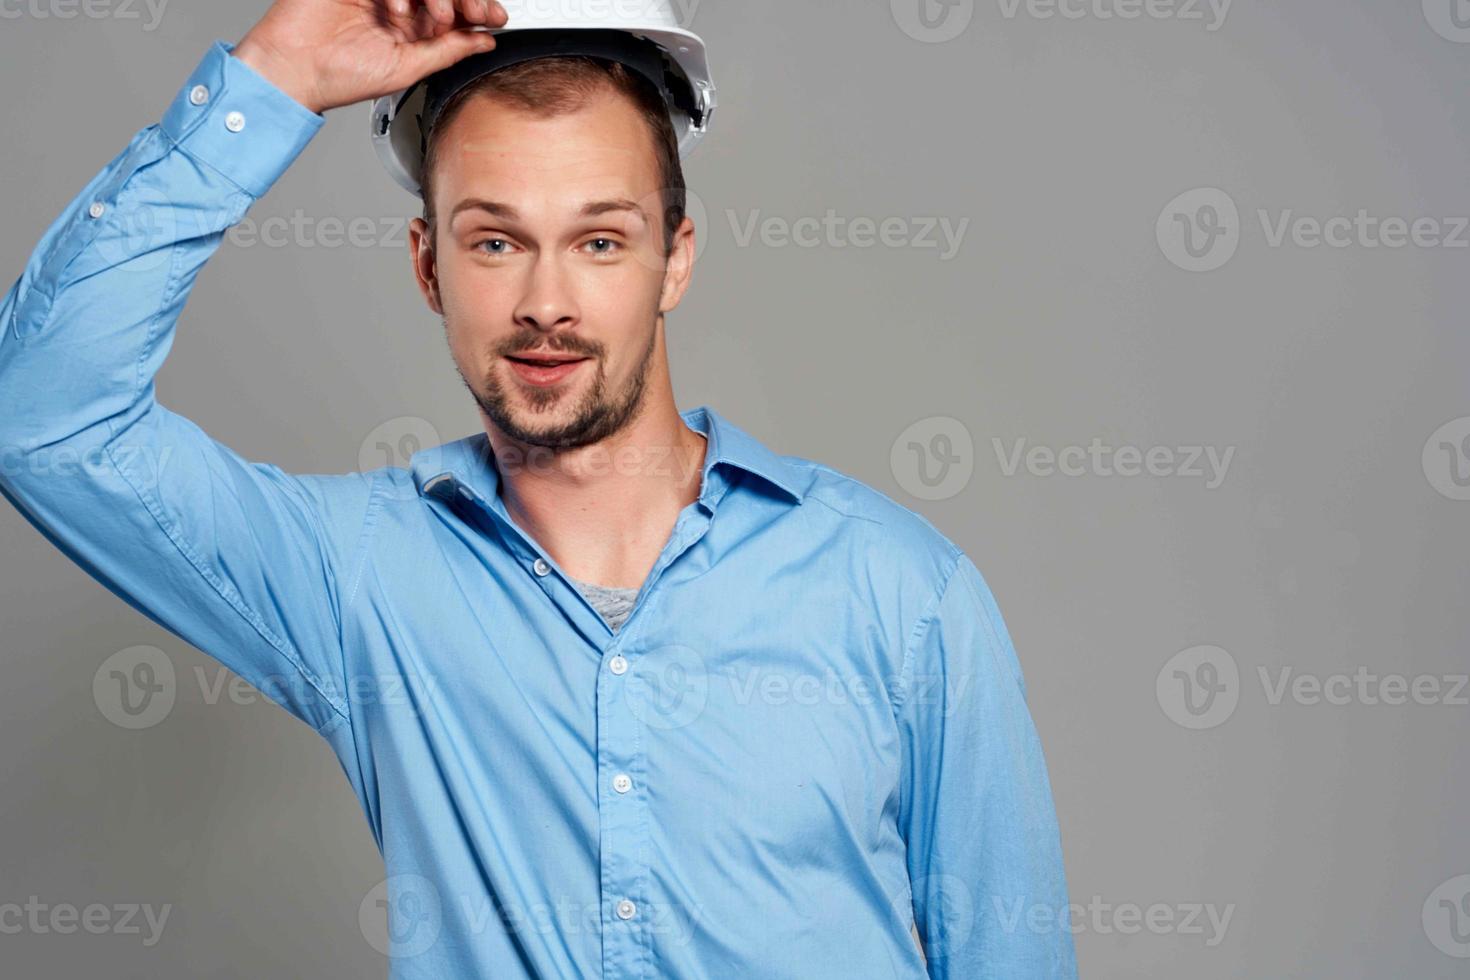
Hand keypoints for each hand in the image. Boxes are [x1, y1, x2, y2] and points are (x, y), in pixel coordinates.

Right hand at [233, 0, 508, 114]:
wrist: (295, 69)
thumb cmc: (340, 76)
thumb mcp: (408, 69)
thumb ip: (446, 52)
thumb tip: (484, 42)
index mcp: (412, 28)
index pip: (454, 10)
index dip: (479, 10)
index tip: (496, 18)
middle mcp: (398, 5)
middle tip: (477, 13)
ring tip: (433, 19)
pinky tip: (397, 11)